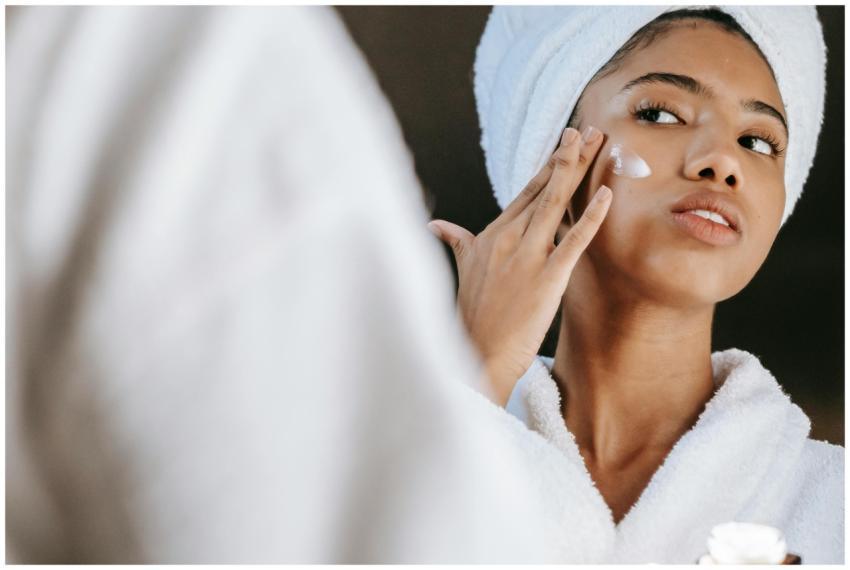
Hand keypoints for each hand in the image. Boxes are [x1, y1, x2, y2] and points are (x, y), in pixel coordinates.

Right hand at [428, 126, 610, 405]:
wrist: (475, 354)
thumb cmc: (471, 316)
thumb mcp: (463, 270)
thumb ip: (456, 241)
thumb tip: (434, 226)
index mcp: (492, 235)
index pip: (526, 192)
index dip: (548, 166)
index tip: (564, 142)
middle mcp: (509, 238)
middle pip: (544, 189)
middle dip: (568, 157)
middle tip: (589, 129)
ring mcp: (527, 256)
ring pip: (557, 203)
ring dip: (578, 169)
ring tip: (597, 142)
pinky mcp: (547, 277)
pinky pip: (574, 240)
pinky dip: (592, 216)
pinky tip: (608, 194)